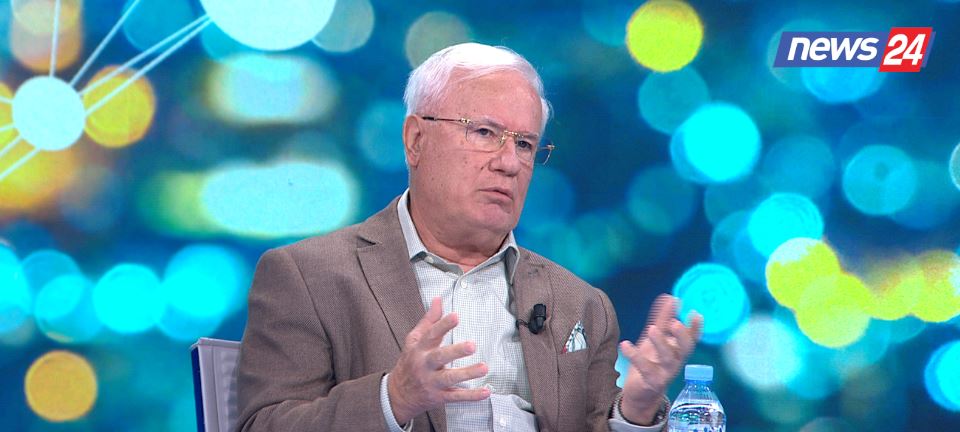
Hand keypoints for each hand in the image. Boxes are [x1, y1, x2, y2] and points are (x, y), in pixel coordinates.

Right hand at [387, 297, 489, 424]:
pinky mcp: (439, 397)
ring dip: (467, 373)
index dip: (443, 325)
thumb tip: (438, 300)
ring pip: (449, 378)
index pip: (431, 335)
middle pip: (439, 357)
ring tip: (483, 367)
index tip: (455, 316)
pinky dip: (471, 396)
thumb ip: (429, 320)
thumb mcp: (414, 340)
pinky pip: (456, 396)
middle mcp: (424, 365)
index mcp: (419, 349)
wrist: (397, 395)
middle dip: (455, 351)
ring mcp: (431, 382)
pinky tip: (485, 391)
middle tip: (472, 345)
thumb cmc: (410, 363)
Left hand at [619, 294, 702, 424]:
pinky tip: (626, 344)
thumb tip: (670, 297)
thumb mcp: (656, 339)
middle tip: (675, 323)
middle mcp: (676, 361)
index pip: (692, 338)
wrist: (641, 392)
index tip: (695, 313)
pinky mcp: (651, 381)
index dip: (695, 327)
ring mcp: (665, 372)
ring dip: (661, 343)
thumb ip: (663, 319)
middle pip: (685, 349)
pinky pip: (645, 368)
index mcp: (678, 349)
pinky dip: (635, 355)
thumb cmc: (652, 362)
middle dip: (682, 336)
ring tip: (652, 329)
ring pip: (668, 359)